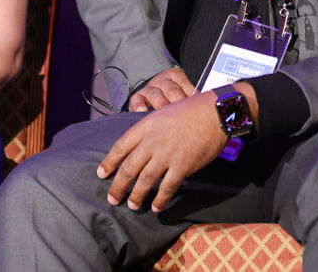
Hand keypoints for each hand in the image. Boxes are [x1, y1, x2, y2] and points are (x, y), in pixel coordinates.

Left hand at [97, 91, 226, 212]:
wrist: (216, 112)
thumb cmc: (192, 109)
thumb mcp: (164, 112)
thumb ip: (150, 129)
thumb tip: (141, 146)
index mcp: (146, 126)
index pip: (120, 147)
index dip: (109, 163)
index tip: (102, 174)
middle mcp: (152, 141)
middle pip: (128, 168)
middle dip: (118, 186)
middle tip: (113, 199)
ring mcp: (167, 154)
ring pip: (145, 181)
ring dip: (137, 196)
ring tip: (133, 205)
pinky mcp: (182, 165)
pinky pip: (167, 188)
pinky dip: (160, 200)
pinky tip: (156, 207)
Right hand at [129, 66, 195, 111]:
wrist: (158, 93)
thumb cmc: (176, 97)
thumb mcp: (185, 92)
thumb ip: (193, 96)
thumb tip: (203, 103)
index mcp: (178, 76)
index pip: (187, 84)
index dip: (192, 96)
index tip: (197, 105)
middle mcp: (163, 80)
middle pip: (172, 90)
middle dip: (178, 101)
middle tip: (183, 111)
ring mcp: (150, 87)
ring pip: (155, 93)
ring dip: (160, 103)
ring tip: (164, 110)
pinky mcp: (138, 96)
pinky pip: (137, 99)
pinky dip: (139, 104)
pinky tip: (143, 111)